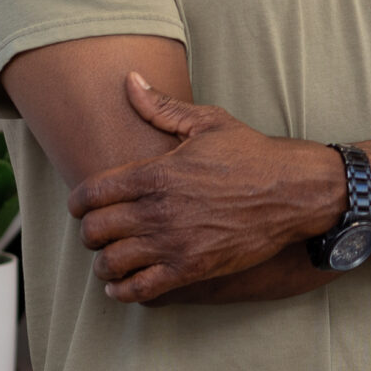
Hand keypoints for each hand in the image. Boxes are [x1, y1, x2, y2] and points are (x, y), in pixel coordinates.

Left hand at [68, 74, 340, 301]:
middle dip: (90, 232)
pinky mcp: (191, 269)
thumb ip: (161, 106)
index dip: (78, 203)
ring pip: (111, 263)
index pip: (90, 194)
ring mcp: (174, 243)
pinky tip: (123, 283)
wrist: (293, 191)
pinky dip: (123, 290)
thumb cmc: (251, 154)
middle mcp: (158, 210)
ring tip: (111, 257)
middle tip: (99, 230)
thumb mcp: (207, 122)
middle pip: (95, 230)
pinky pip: (140, 290)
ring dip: (104, 262)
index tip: (82, 206)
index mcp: (156, 173)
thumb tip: (129, 80)